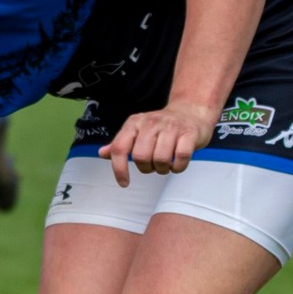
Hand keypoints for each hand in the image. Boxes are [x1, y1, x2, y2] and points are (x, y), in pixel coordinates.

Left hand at [98, 100, 214, 186]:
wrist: (190, 111)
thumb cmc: (161, 127)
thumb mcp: (138, 131)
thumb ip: (121, 144)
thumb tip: (102, 153)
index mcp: (134, 123)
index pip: (119, 148)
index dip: (119, 169)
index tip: (124, 183)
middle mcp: (151, 122)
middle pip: (141, 157)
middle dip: (146, 168)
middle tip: (153, 166)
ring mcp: (171, 126)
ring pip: (161, 159)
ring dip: (163, 169)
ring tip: (166, 164)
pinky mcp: (189, 133)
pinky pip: (181, 157)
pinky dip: (178, 167)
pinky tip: (177, 164)